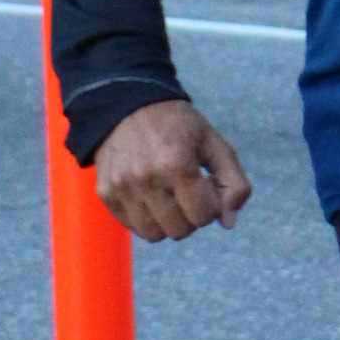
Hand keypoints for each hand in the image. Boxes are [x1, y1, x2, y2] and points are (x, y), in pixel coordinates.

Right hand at [93, 98, 252, 240]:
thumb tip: (228, 224)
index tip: (204, 187)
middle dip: (190, 217)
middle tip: (187, 194)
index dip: (211, 206)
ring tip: (168, 198)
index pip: (204, 216)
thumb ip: (233, 182)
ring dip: (167, 222)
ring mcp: (122, 187)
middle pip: (179, 231)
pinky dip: (145, 219)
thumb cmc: (177, 126)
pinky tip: (149, 196)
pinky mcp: (106, 192)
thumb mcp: (213, 143)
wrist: (126, 104)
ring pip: (154, 234)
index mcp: (176, 163)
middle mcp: (145, 178)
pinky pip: (132, 226)